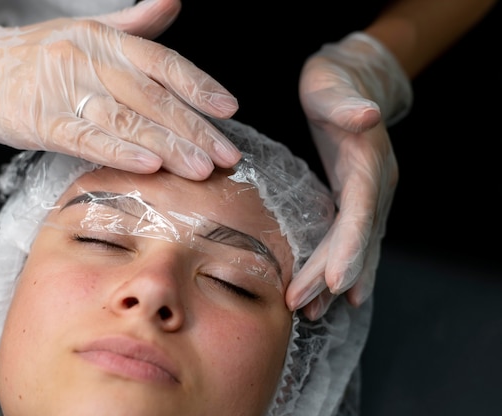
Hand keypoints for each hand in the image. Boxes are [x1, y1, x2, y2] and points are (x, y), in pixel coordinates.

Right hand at [0, 0, 240, 179]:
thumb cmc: (36, 54)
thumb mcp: (86, 32)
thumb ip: (135, 26)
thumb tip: (173, 2)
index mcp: (104, 39)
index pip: (162, 61)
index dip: (199, 85)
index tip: (228, 109)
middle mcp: (88, 59)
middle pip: (152, 97)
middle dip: (194, 129)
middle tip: (226, 155)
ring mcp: (63, 88)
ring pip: (125, 119)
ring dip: (167, 145)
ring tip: (200, 168)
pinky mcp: (39, 119)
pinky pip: (85, 137)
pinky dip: (119, 151)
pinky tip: (149, 165)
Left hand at [287, 32, 411, 318]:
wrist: (351, 84)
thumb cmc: (334, 86)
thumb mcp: (333, 87)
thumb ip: (347, 104)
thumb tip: (367, 114)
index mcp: (370, 164)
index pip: (362, 213)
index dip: (351, 247)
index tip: (336, 281)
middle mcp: (375, 188)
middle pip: (355, 239)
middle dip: (330, 276)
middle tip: (302, 307)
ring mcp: (367, 197)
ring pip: (354, 247)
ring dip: (334, 282)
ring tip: (311, 312)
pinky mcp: (353, 200)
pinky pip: (349, 240)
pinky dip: (341, 267)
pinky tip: (328, 293)